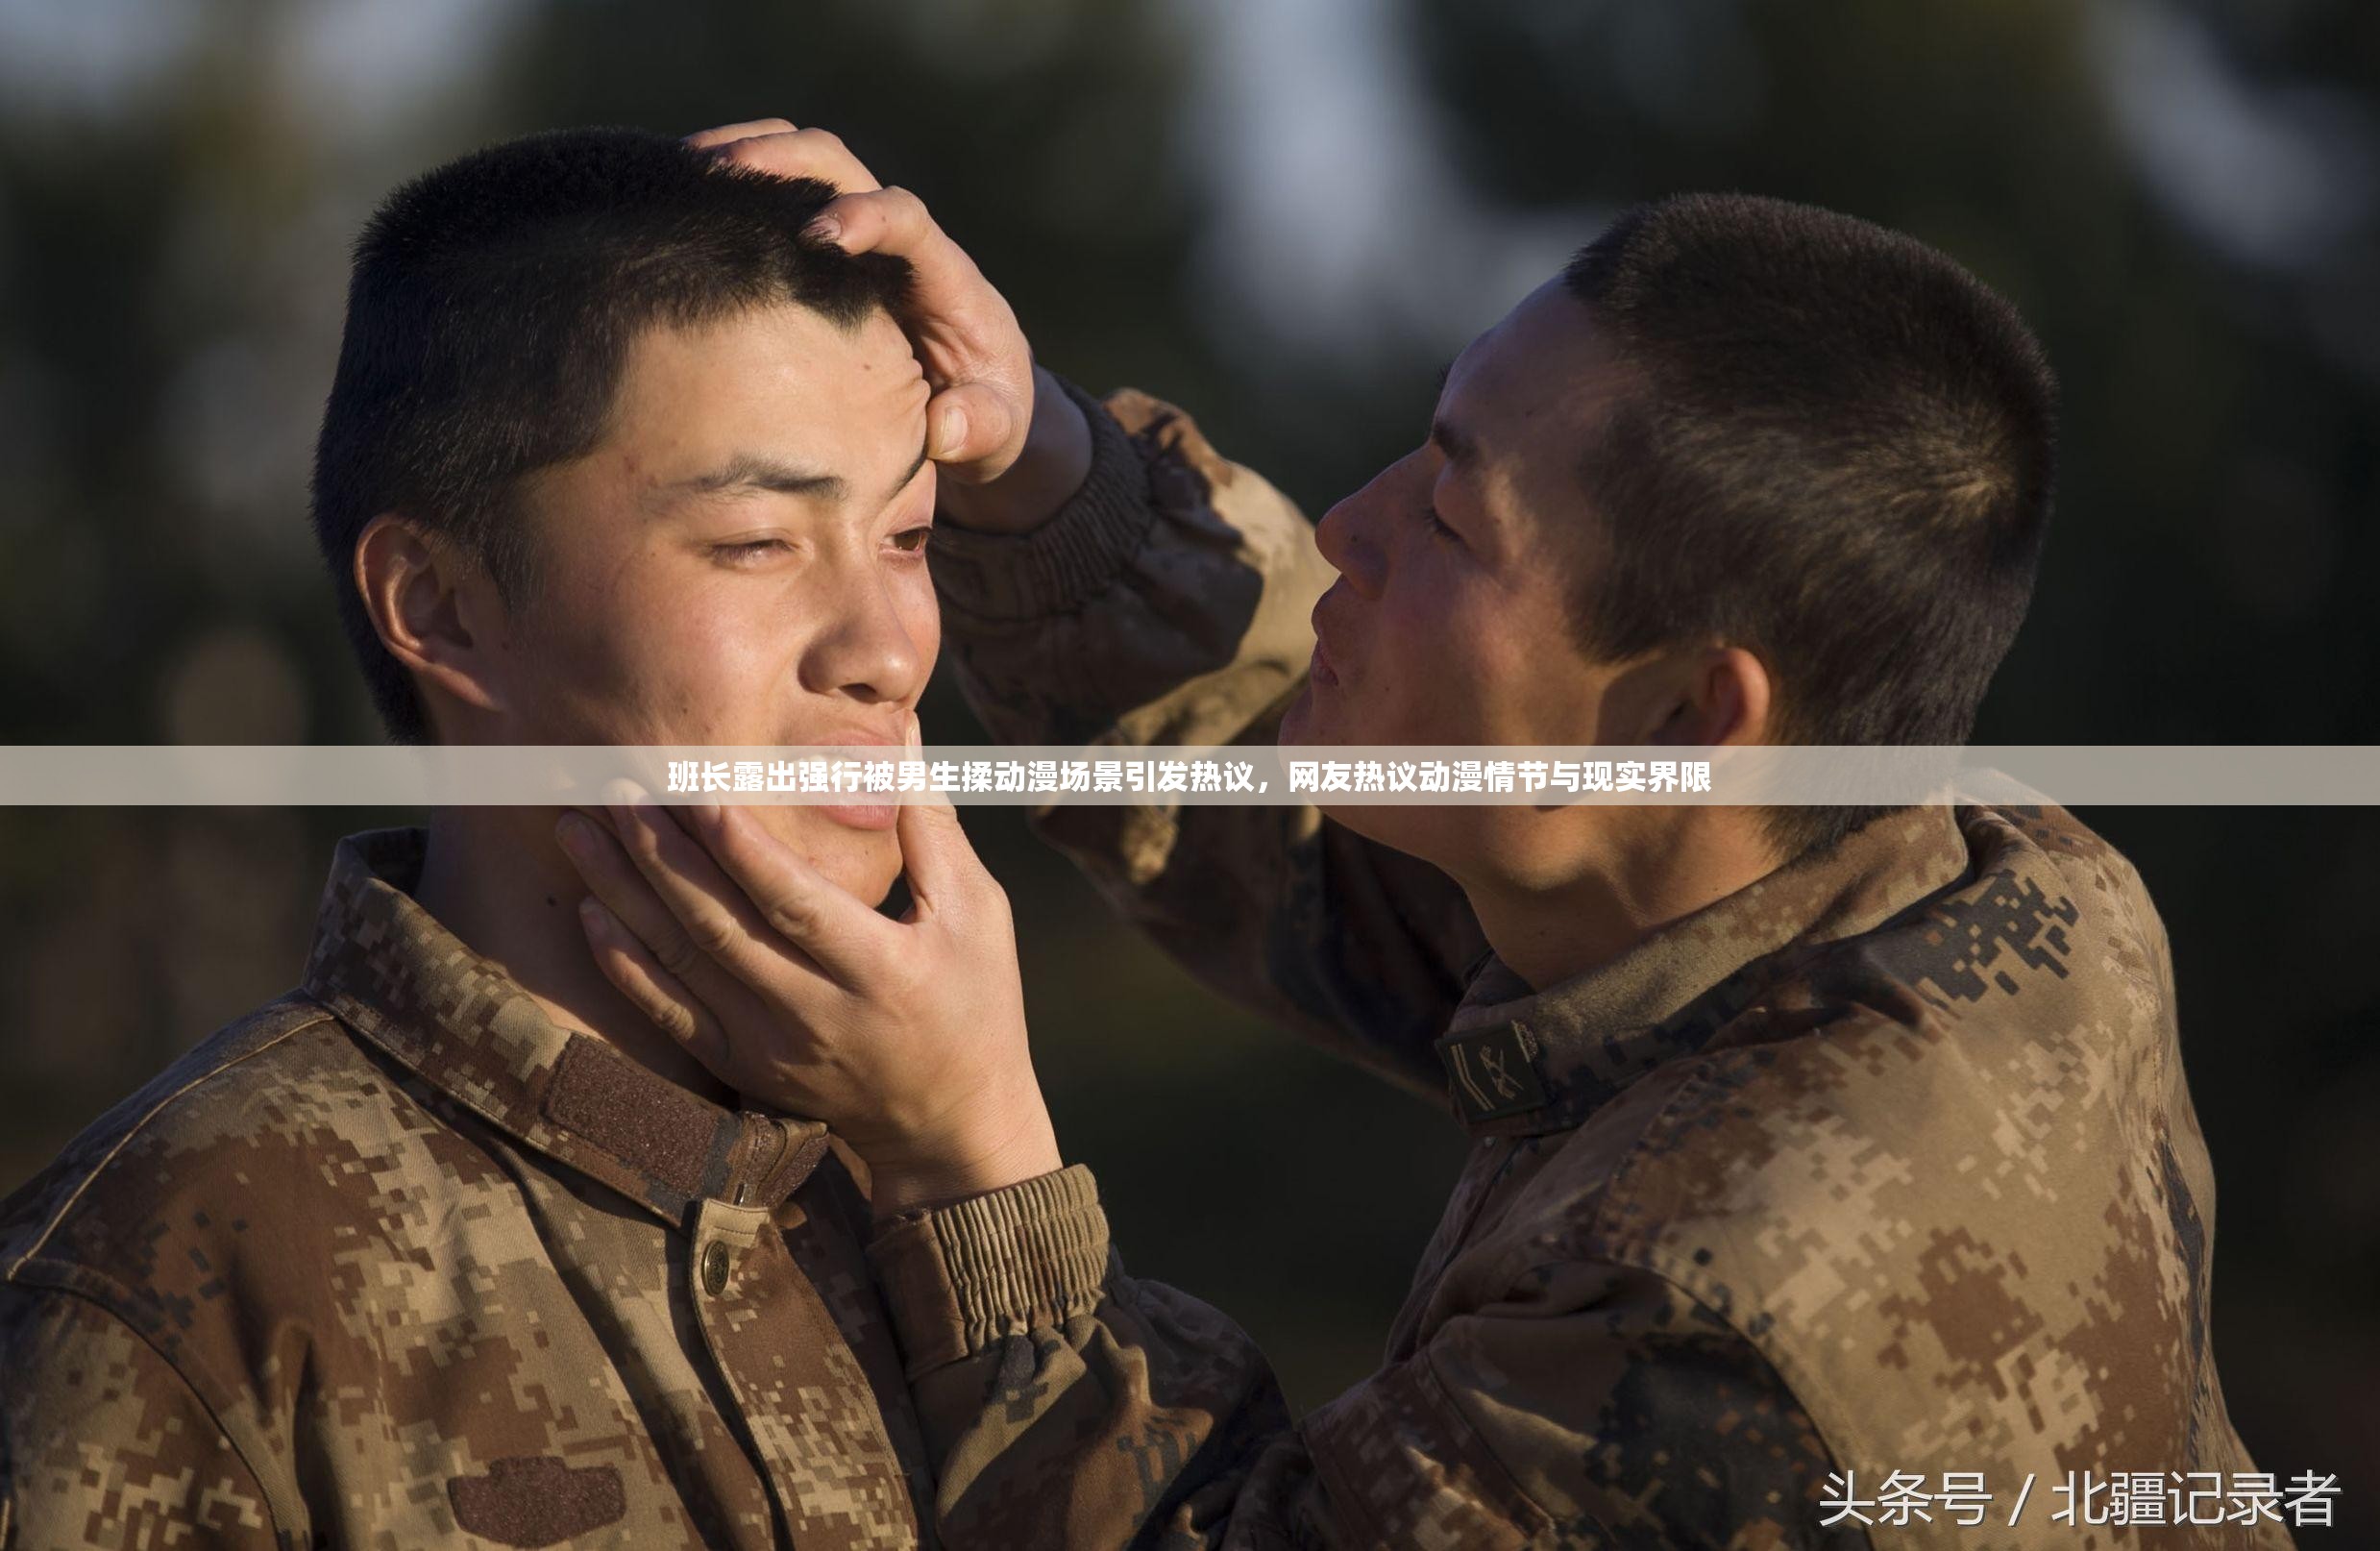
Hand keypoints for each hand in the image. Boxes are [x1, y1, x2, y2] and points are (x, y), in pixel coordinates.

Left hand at [554, 714, 1060, 1215]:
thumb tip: (899, 728)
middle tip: (613, 786)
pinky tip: (588, 914)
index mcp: (881, 969)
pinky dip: (624, 966)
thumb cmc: (976, 1001)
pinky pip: (668, 1016)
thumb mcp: (975, 911)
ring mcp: (772, 1047)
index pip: (796, 901)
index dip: (741, 846)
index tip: (692, 786)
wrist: (950, 1126)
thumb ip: (927, 822)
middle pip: (722, 925)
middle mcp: (817, 1013)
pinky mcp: (743, 1069)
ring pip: (683, 963)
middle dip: (659, 852)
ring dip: (623, 894)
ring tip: (579, 828)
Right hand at [685, 119, 1089, 528]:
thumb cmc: (986, 416)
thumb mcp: (997, 433)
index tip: (820, 236)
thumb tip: (944, 428)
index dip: (866, 214)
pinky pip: (774, 202)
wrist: (974, 406)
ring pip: (801, 166)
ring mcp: (852, 240)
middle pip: (839, 164)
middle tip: (714, 172)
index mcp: (944, 276)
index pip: (907, 217)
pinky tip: (678, 203)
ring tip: (680, 174)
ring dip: (745, 155)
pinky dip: (730, 191)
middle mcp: (895, 241)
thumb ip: (980, 428)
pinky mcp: (817, 254)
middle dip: (782, 157)